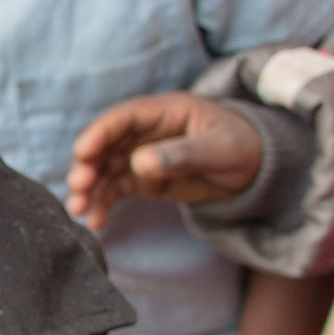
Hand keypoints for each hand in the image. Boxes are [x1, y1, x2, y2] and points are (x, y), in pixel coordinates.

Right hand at [66, 94, 263, 230]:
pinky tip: (96, 222)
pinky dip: (104, 204)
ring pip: (105, 169)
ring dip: (89, 188)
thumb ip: (181, 155)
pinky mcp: (144, 179)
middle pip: (106, 144)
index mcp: (164, 112)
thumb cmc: (242, 147)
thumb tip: (140, 163)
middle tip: (78, 187)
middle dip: (88, 164)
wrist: (255, 169)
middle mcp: (146, 132)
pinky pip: (117, 190)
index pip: (124, 118)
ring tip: (79, 210)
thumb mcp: (219, 150)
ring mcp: (142, 156)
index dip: (100, 132)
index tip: (82, 152)